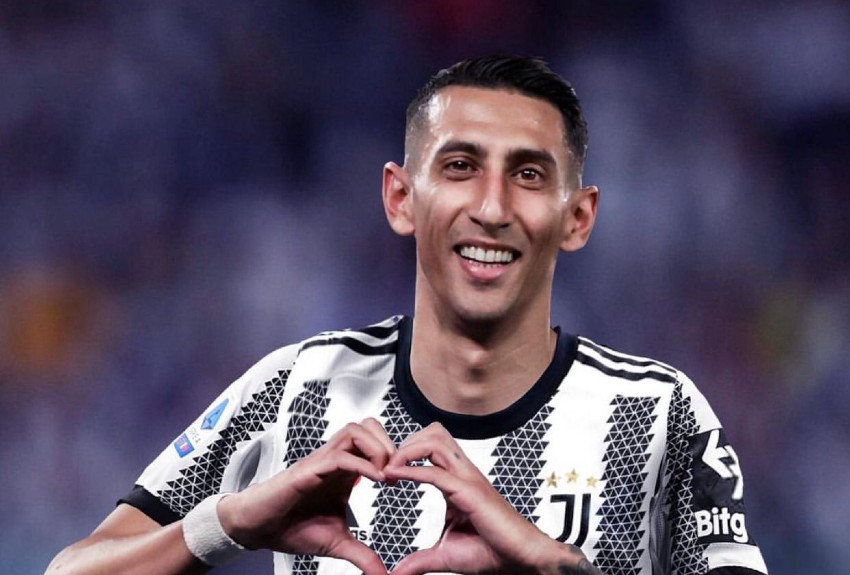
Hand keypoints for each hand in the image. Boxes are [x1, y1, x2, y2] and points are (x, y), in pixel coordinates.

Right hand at [217, 418, 394, 574]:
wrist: (257, 529)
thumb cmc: (291, 527)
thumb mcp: (337, 543)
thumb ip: (362, 555)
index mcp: (343, 470)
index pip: (374, 440)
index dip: (394, 453)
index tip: (402, 480)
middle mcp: (334, 459)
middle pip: (368, 425)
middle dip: (390, 443)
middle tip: (397, 472)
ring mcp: (321, 462)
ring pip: (355, 430)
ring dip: (377, 448)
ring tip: (386, 475)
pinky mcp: (308, 470)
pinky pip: (339, 456)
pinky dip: (362, 464)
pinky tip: (375, 481)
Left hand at [383, 423, 602, 574]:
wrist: (521, 560)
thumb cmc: (492, 552)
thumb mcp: (446, 554)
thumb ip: (420, 560)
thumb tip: (398, 573)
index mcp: (456, 481)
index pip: (429, 448)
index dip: (404, 454)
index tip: (384, 474)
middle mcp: (462, 473)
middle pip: (431, 433)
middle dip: (403, 442)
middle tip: (384, 466)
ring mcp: (467, 479)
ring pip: (434, 440)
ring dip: (406, 449)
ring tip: (389, 469)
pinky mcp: (470, 492)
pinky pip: (435, 472)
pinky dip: (411, 470)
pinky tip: (394, 476)